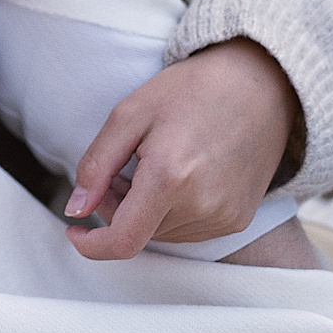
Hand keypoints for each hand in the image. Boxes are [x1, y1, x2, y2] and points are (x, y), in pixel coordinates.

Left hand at [64, 37, 302, 257]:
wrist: (258, 86)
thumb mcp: (128, 114)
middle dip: (117, 206)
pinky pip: (188, 231)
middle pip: (138, 233)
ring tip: (154, 164)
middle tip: (125, 164)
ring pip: (161, 234)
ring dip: (145, 210)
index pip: (124, 240)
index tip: (73, 232)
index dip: (92, 245)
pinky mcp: (239, 220)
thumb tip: (74, 210)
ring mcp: (225, 217)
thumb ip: (96, 165)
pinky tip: (180, 175)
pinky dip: (172, 211)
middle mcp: (203, 206)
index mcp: (170, 177)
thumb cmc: (188, 92)